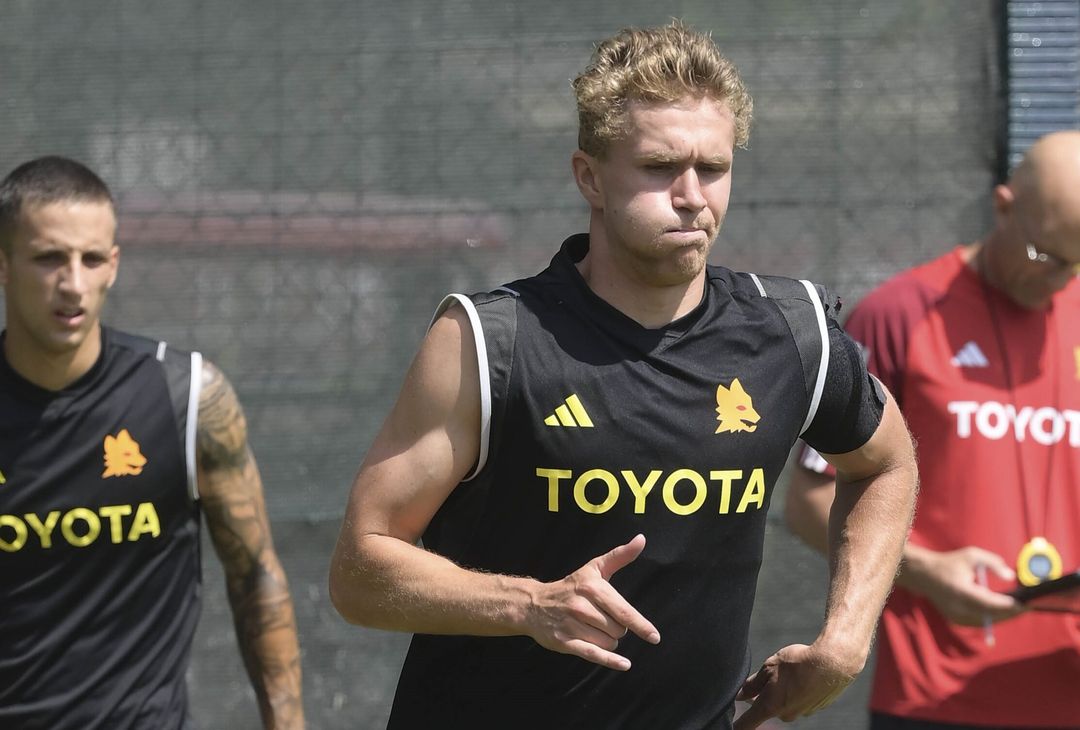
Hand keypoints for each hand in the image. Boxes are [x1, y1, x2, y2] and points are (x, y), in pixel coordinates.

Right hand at [524, 534, 659, 670]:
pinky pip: (594, 655)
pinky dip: (610, 661)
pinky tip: (624, 664)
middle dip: (617, 628)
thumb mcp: (594, 568)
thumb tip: (641, 539)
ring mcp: (572, 625)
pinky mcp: (565, 641)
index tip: (654, 636)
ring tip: (594, 629)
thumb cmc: (571, 586)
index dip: (640, 625)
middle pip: (618, 630)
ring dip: (608, 641)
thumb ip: (620, 556)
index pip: (623, 610)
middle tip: (602, 618)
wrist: (534, 604)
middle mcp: (582, 606)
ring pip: (609, 643)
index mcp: (592, 587)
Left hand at [734, 643, 854, 728]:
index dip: (737, 725)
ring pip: (785, 703)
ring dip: (784, 691)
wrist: (833, 662)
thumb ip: (753, 684)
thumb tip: (740, 695)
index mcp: (770, 706)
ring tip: (792, 671)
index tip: (730, 726)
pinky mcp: (815, 708)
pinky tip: (804, 675)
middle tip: (770, 674)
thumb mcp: (769, 667)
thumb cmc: (799, 662)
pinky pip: (800, 700)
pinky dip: (799, 690)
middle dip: (766, 695)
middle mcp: (785, 714)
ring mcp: (801, 713)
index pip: (747, 724)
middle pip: (768, 708)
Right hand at [901, 545, 1022, 625]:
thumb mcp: (972, 555)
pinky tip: (1003, 613)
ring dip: (1002, 617)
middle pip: (990, 616)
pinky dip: (991, 618)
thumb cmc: (950, 563)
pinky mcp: (956, 620)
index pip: (989, 603)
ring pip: (986, 622)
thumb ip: (993, 563)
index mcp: (961, 590)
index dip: (1008, 606)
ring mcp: (955, 616)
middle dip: (1010, 613)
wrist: (925, 575)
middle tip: (1027, 608)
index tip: (1024, 604)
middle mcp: (958, 606)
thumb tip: (1010, 576)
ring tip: (1018, 610)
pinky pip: (978, 622)